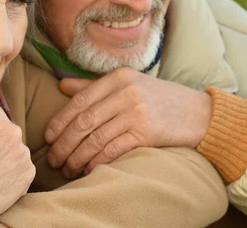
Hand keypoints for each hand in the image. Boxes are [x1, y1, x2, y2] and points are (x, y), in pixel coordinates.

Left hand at [44, 67, 212, 178]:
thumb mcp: (127, 84)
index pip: (79, 101)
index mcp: (117, 77)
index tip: (48, 137)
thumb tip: (62, 87)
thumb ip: (94, 86)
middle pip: (84, 121)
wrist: (198, 112)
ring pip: (95, 137)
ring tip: (67, 168)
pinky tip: (87, 169)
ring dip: (77, 157)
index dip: (60, 121)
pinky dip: (96, 161)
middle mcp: (125, 91)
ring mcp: (136, 111)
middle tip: (53, 158)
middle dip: (64, 143)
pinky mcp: (146, 131)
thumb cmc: (157, 99)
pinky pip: (113, 149)